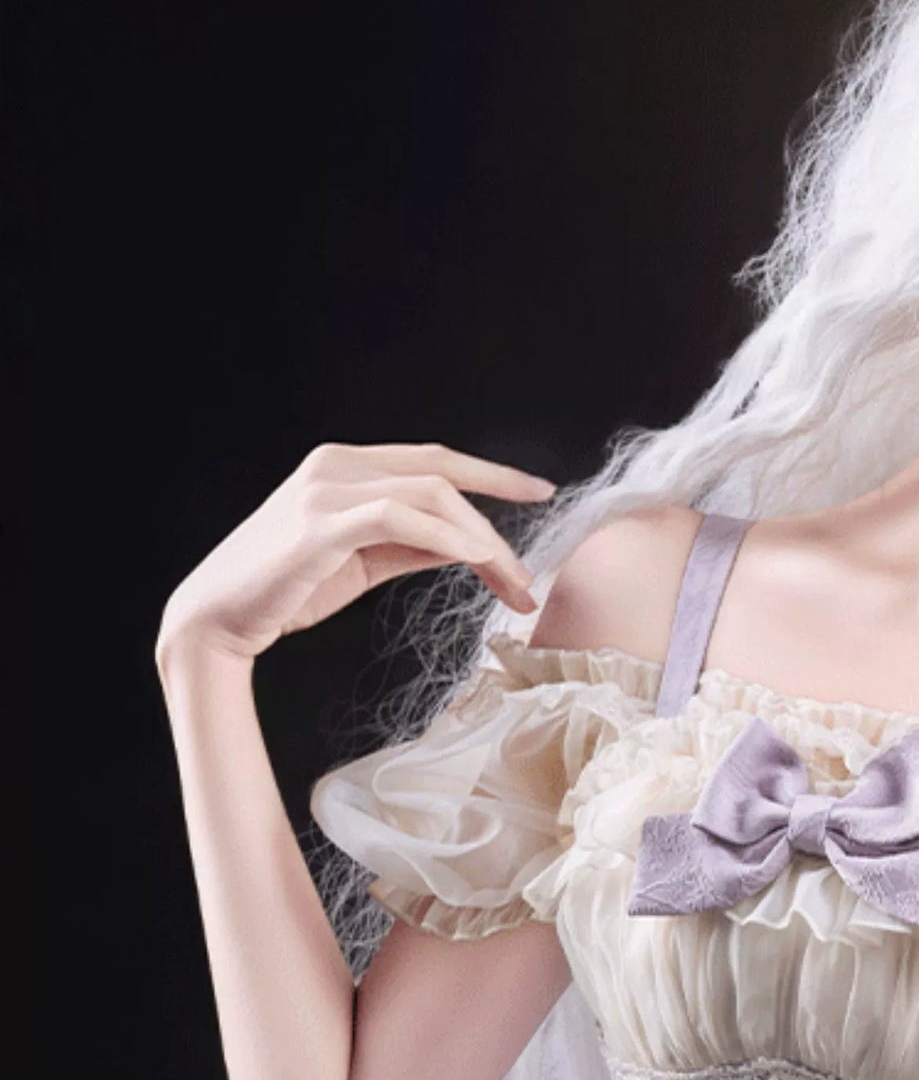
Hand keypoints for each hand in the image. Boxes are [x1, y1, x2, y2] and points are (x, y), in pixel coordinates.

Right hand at [156, 441, 556, 665]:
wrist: (218, 619)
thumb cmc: (285, 590)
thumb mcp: (362, 560)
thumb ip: (410, 544)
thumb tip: (467, 544)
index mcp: (345, 466)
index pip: (434, 459)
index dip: (491, 474)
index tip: (538, 491)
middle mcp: (335, 465)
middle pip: (441, 475)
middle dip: (496, 520)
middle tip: (529, 575)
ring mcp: (325, 490)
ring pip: (430, 495)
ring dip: (481, 542)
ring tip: (511, 585)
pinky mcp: (320, 525)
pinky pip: (400, 518)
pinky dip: (445, 538)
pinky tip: (475, 562)